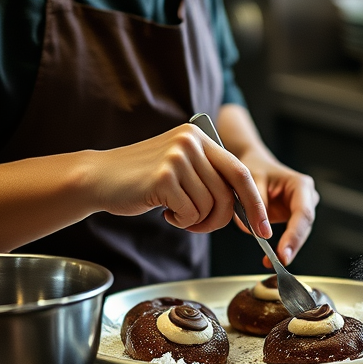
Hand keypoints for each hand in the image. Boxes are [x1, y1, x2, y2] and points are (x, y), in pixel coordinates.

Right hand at [85, 124, 270, 237]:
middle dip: (219, 220)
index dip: (255, 202)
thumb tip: (245, 204)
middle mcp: (191, 142)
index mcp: (199, 136)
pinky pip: (190, 213)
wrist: (99, 177)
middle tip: (200, 225)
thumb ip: (208, 175)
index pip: (240, 171)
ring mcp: (177, 157)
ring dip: (195, 221)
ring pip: (209, 206)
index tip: (263, 227)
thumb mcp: (179, 165)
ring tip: (175, 212)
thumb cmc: (141, 178)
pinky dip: (181, 221)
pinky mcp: (164, 177)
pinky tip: (164, 212)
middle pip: (227, 193)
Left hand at [239, 146, 318, 267]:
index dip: (295, 235)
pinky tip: (271, 258)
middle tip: (279, 262)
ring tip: (270, 262)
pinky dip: (282, 247)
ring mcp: (302, 209)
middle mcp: (307, 197)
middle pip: (304, 227)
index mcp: (300, 185)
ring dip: (287, 249)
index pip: (303, 213)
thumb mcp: (251, 179)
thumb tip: (255, 230)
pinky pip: (291, 236)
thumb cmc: (255, 168)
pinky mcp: (293, 219)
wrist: (256, 165)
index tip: (284, 252)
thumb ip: (254, 203)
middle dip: (292, 246)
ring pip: (299, 234)